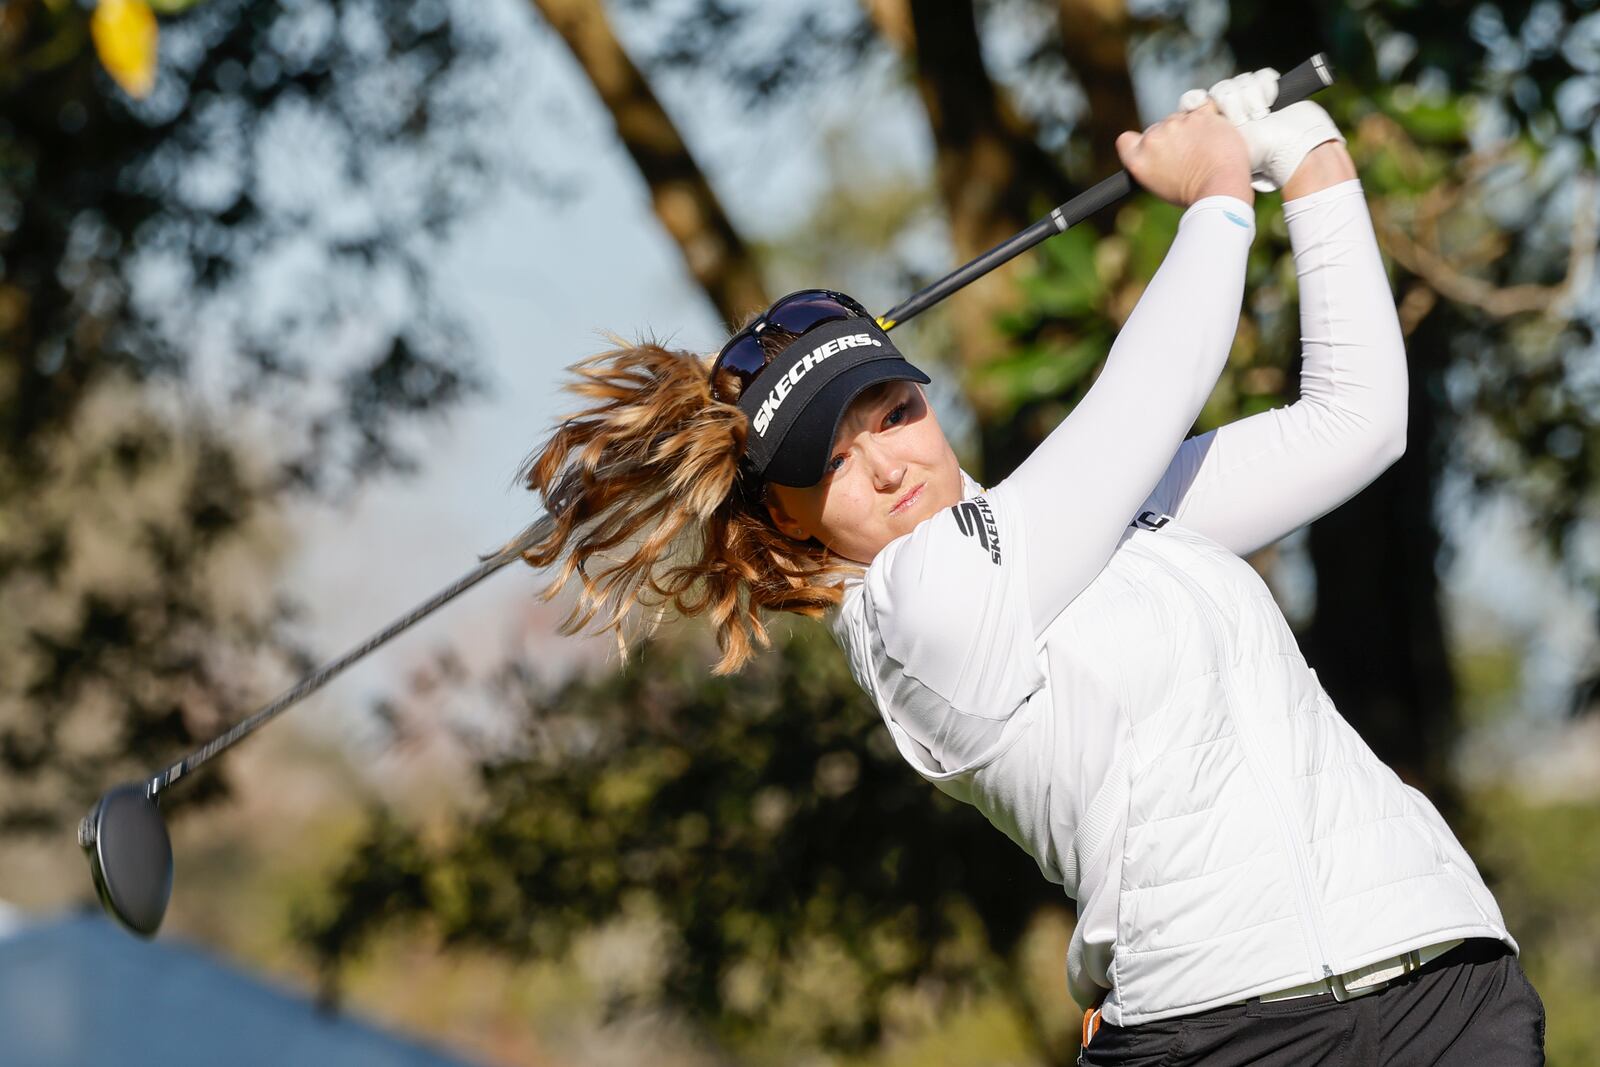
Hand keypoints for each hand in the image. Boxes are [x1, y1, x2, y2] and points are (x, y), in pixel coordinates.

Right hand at [1115, 103, 1252, 207]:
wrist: (1221, 188)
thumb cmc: (1194, 193)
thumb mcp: (1158, 185)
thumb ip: (1151, 161)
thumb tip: (1161, 149)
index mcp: (1138, 159)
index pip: (1126, 140)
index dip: (1140, 143)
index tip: (1154, 151)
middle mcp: (1153, 138)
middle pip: (1158, 128)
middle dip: (1172, 138)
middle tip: (1189, 157)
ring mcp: (1177, 123)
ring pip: (1181, 118)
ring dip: (1191, 129)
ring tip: (1205, 151)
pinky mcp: (1201, 114)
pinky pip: (1203, 105)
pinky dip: (1208, 115)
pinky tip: (1213, 132)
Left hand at [1179, 68, 1344, 191]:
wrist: (1292, 152)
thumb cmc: (1256, 160)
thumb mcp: (1218, 156)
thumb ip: (1192, 146)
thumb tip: (1169, 135)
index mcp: (1215, 124)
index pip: (1195, 101)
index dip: (1193, 100)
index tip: (1195, 104)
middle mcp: (1231, 109)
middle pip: (1219, 89)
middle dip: (1231, 104)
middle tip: (1242, 121)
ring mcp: (1252, 97)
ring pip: (1240, 82)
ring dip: (1250, 99)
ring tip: (1259, 117)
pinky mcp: (1271, 87)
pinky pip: (1262, 76)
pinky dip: (1267, 88)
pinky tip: (1270, 104)